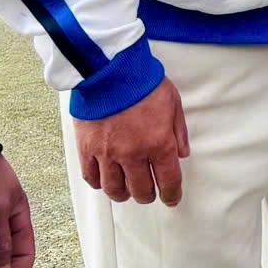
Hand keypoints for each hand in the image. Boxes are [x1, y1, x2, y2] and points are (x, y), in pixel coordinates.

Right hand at [74, 77, 188, 206]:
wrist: (109, 68)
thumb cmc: (142, 82)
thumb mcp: (173, 102)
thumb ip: (178, 131)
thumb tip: (181, 154)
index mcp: (158, 143)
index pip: (168, 181)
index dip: (171, 195)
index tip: (172, 198)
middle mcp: (133, 154)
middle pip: (141, 190)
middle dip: (148, 195)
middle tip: (149, 192)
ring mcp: (107, 153)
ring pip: (114, 190)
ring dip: (124, 194)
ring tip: (127, 189)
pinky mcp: (86, 148)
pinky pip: (91, 177)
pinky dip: (99, 183)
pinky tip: (105, 179)